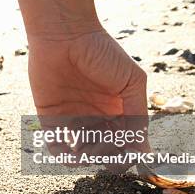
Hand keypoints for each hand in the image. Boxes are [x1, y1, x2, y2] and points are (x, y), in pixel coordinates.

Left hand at [27, 25, 149, 166]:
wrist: (65, 33)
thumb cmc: (102, 52)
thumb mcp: (131, 81)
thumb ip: (138, 114)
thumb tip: (145, 150)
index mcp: (117, 109)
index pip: (124, 140)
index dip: (126, 153)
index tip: (126, 158)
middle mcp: (95, 115)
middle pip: (103, 148)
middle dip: (105, 157)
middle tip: (104, 155)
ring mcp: (72, 116)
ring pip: (80, 149)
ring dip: (84, 160)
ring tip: (85, 156)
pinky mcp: (49, 114)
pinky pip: (55, 141)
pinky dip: (60, 153)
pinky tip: (68, 155)